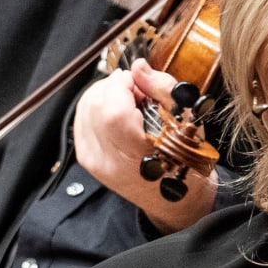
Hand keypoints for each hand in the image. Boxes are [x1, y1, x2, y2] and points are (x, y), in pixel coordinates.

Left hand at [73, 59, 213, 232]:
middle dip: (115, 86)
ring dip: (105, 95)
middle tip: (139, 92)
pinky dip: (97, 108)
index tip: (141, 82)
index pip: (112, 104)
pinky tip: (117, 112)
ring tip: (130, 103)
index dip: (124, 82)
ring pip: (84, 108)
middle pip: (94, 102)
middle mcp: (106, 157)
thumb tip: (138, 67)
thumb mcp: (186, 121)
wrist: (176, 201)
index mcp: (133, 150)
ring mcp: (93, 160)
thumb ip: (161, 88)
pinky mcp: (87, 159)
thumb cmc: (186, 164)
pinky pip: (81, 121)